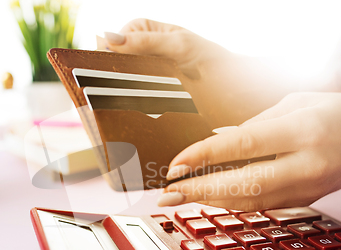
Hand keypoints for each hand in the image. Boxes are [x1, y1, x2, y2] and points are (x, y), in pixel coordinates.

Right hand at [105, 19, 298, 125]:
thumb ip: (145, 41)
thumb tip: (107, 39)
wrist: (241, 92)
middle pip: (113, 68)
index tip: (99, 75)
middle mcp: (143, 56)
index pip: (111, 42)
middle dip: (108, 83)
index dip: (103, 57)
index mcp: (145, 35)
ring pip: (121, 90)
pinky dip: (133, 115)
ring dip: (119, 102)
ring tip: (118, 115)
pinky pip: (136, 108)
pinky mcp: (154, 103)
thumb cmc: (215, 61)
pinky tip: (133, 124)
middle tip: (106, 99)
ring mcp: (148, 81)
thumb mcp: (181, 46)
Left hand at [157, 92, 340, 210]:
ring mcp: (305, 188)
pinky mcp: (303, 199)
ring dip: (209, 201)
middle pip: (241, 185)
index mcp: (301, 131)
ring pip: (248, 201)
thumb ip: (253, 123)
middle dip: (198, 191)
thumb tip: (216, 139)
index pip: (241, 146)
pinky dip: (230, 203)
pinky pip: (260, 204)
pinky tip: (209, 199)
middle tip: (167, 193)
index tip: (176, 164)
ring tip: (179, 198)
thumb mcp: (295, 102)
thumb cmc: (339, 112)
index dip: (203, 157)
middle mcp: (303, 165)